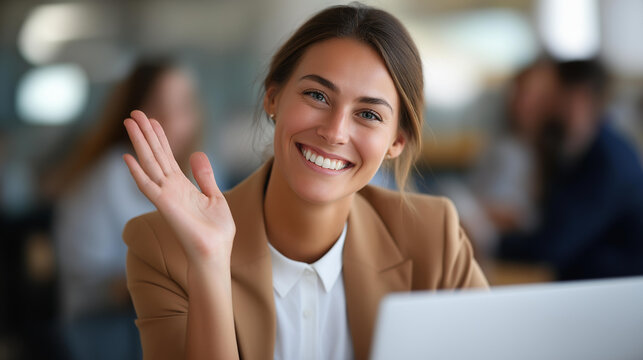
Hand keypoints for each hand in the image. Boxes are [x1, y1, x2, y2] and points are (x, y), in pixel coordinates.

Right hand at [123, 110, 234, 268]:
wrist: (216, 253)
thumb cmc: (216, 232)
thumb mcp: (215, 197)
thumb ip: (205, 176)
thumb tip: (197, 154)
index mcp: (182, 185)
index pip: (167, 156)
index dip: (159, 137)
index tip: (152, 118)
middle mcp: (170, 188)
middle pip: (154, 155)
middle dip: (145, 133)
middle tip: (134, 112)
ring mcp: (165, 196)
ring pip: (149, 163)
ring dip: (139, 143)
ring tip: (129, 122)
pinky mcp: (165, 206)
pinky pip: (147, 186)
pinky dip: (137, 172)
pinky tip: (127, 156)